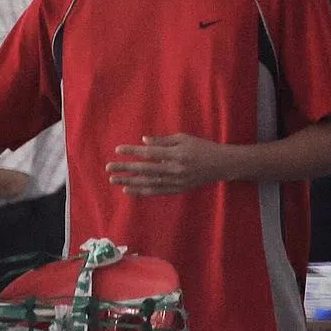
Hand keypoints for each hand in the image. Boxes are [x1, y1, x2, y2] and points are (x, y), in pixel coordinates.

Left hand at [107, 134, 229, 195]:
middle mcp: (174, 169)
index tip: (118, 150)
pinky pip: (156, 192)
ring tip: (115, 181)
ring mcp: (176, 181)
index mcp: (176, 154)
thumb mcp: (183, 138)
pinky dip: (142, 192)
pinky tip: (129, 190)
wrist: (221, 165)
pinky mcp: (177, 189)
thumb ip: (163, 141)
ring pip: (148, 183)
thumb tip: (144, 141)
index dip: (133, 152)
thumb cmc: (202, 147)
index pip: (149, 153)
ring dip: (130, 182)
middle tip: (109, 168)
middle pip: (145, 170)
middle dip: (126, 169)